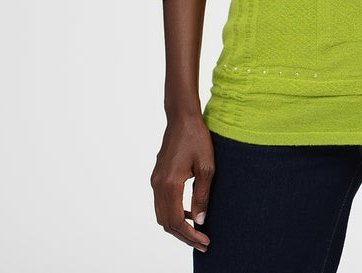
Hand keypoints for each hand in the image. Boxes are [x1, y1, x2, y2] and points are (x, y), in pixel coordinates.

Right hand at [151, 112, 214, 253]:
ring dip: (178, 226)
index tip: (204, 242)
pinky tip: (190, 212)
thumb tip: (200, 221)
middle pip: (166, 223)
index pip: (177, 221)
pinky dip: (174, 213)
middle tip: (202, 243)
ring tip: (197, 232)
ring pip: (162, 215)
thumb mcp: (206, 167)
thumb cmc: (197, 139)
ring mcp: (155, 181)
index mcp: (170, 184)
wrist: (182, 118)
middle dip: (184, 236)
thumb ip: (202, 195)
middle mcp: (158, 185)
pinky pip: (162, 203)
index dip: (190, 236)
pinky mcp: (157, 177)